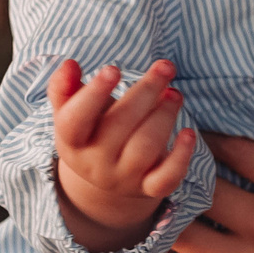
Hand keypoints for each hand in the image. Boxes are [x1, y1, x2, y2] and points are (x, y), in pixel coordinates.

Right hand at [51, 58, 193, 245]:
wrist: (104, 179)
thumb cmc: (91, 131)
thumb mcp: (71, 112)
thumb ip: (64, 87)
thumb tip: (70, 64)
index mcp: (71, 141)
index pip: (76, 121)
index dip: (93, 95)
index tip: (113, 69)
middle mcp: (95, 164)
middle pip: (119, 126)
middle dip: (146, 92)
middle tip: (165, 67)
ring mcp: (123, 178)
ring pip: (146, 147)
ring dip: (165, 114)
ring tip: (174, 93)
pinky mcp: (148, 188)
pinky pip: (167, 178)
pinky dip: (181, 156)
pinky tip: (189, 133)